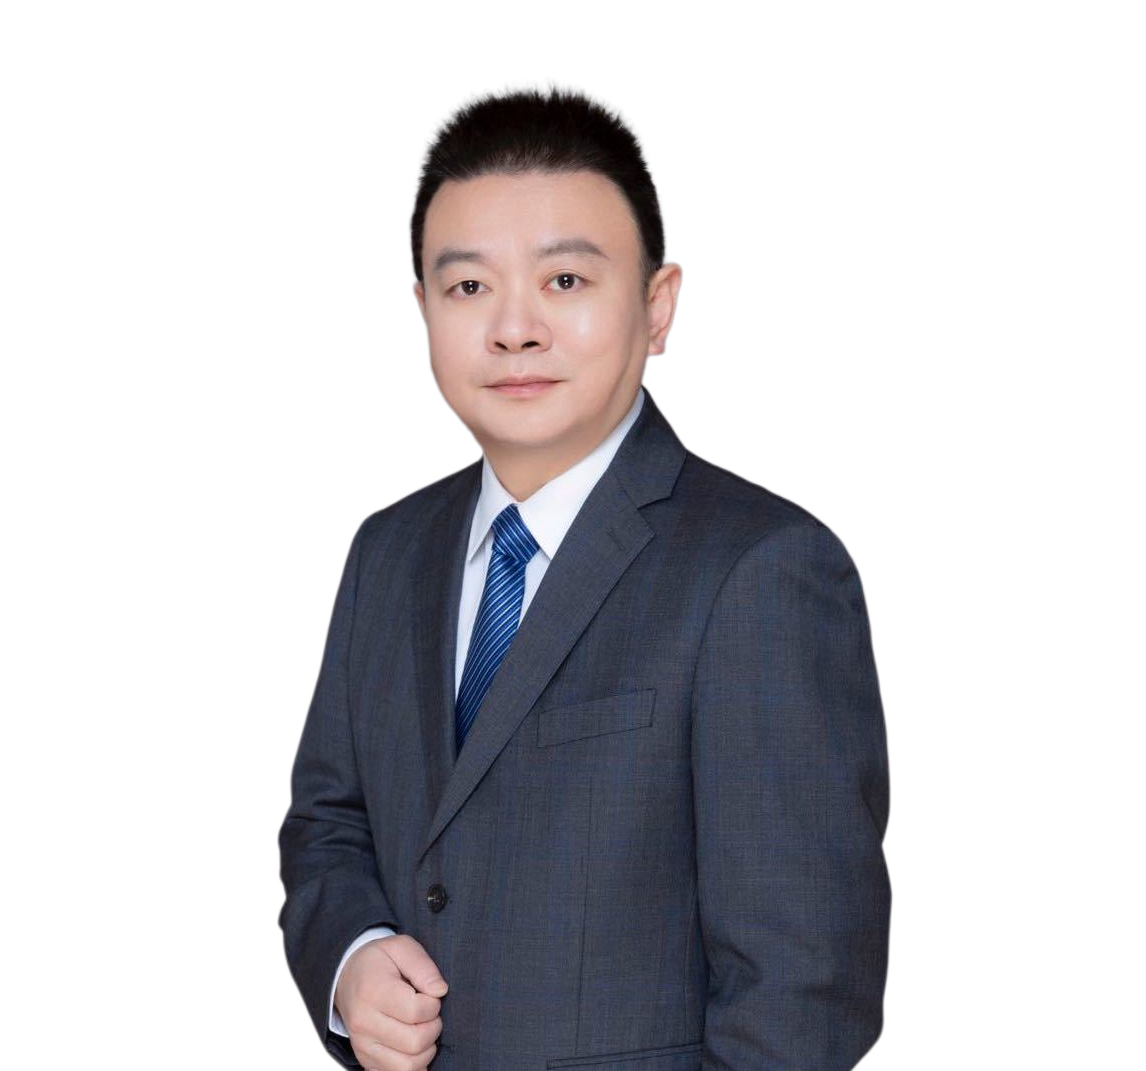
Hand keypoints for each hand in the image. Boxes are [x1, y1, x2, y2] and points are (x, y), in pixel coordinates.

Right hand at [334, 933, 448, 1069]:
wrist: (345, 977)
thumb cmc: (379, 961)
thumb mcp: (401, 946)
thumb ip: (423, 966)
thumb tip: (440, 991)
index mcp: (372, 992)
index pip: (416, 1011)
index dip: (433, 1003)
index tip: (431, 994)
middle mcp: (364, 1023)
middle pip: (415, 1042)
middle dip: (433, 1027)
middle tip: (430, 1013)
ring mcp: (363, 1046)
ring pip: (408, 1066)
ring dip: (426, 1049)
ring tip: (423, 1028)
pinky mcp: (365, 1060)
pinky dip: (415, 1065)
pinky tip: (415, 1045)